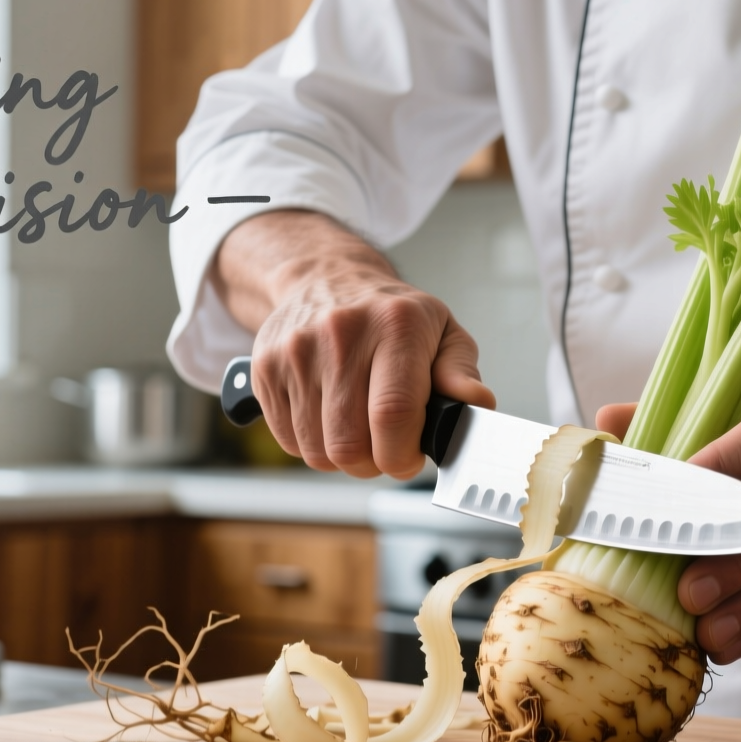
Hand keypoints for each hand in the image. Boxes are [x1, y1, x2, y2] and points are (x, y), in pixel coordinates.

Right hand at [218, 210, 494, 478]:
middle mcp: (341, 334)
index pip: (393, 414)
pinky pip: (289, 442)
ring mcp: (296, 352)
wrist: (325, 278)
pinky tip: (330, 419)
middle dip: (374, 463)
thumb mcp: (442, 332)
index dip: (402, 455)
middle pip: (350, 444)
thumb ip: (460, 373)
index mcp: (395, 325)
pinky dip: (313, 445)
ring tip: (360, 430)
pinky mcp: (265, 369)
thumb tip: (476, 405)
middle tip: (387, 448)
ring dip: (344, 458)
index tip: (409, 458)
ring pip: (317, 451)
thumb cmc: (393, 316)